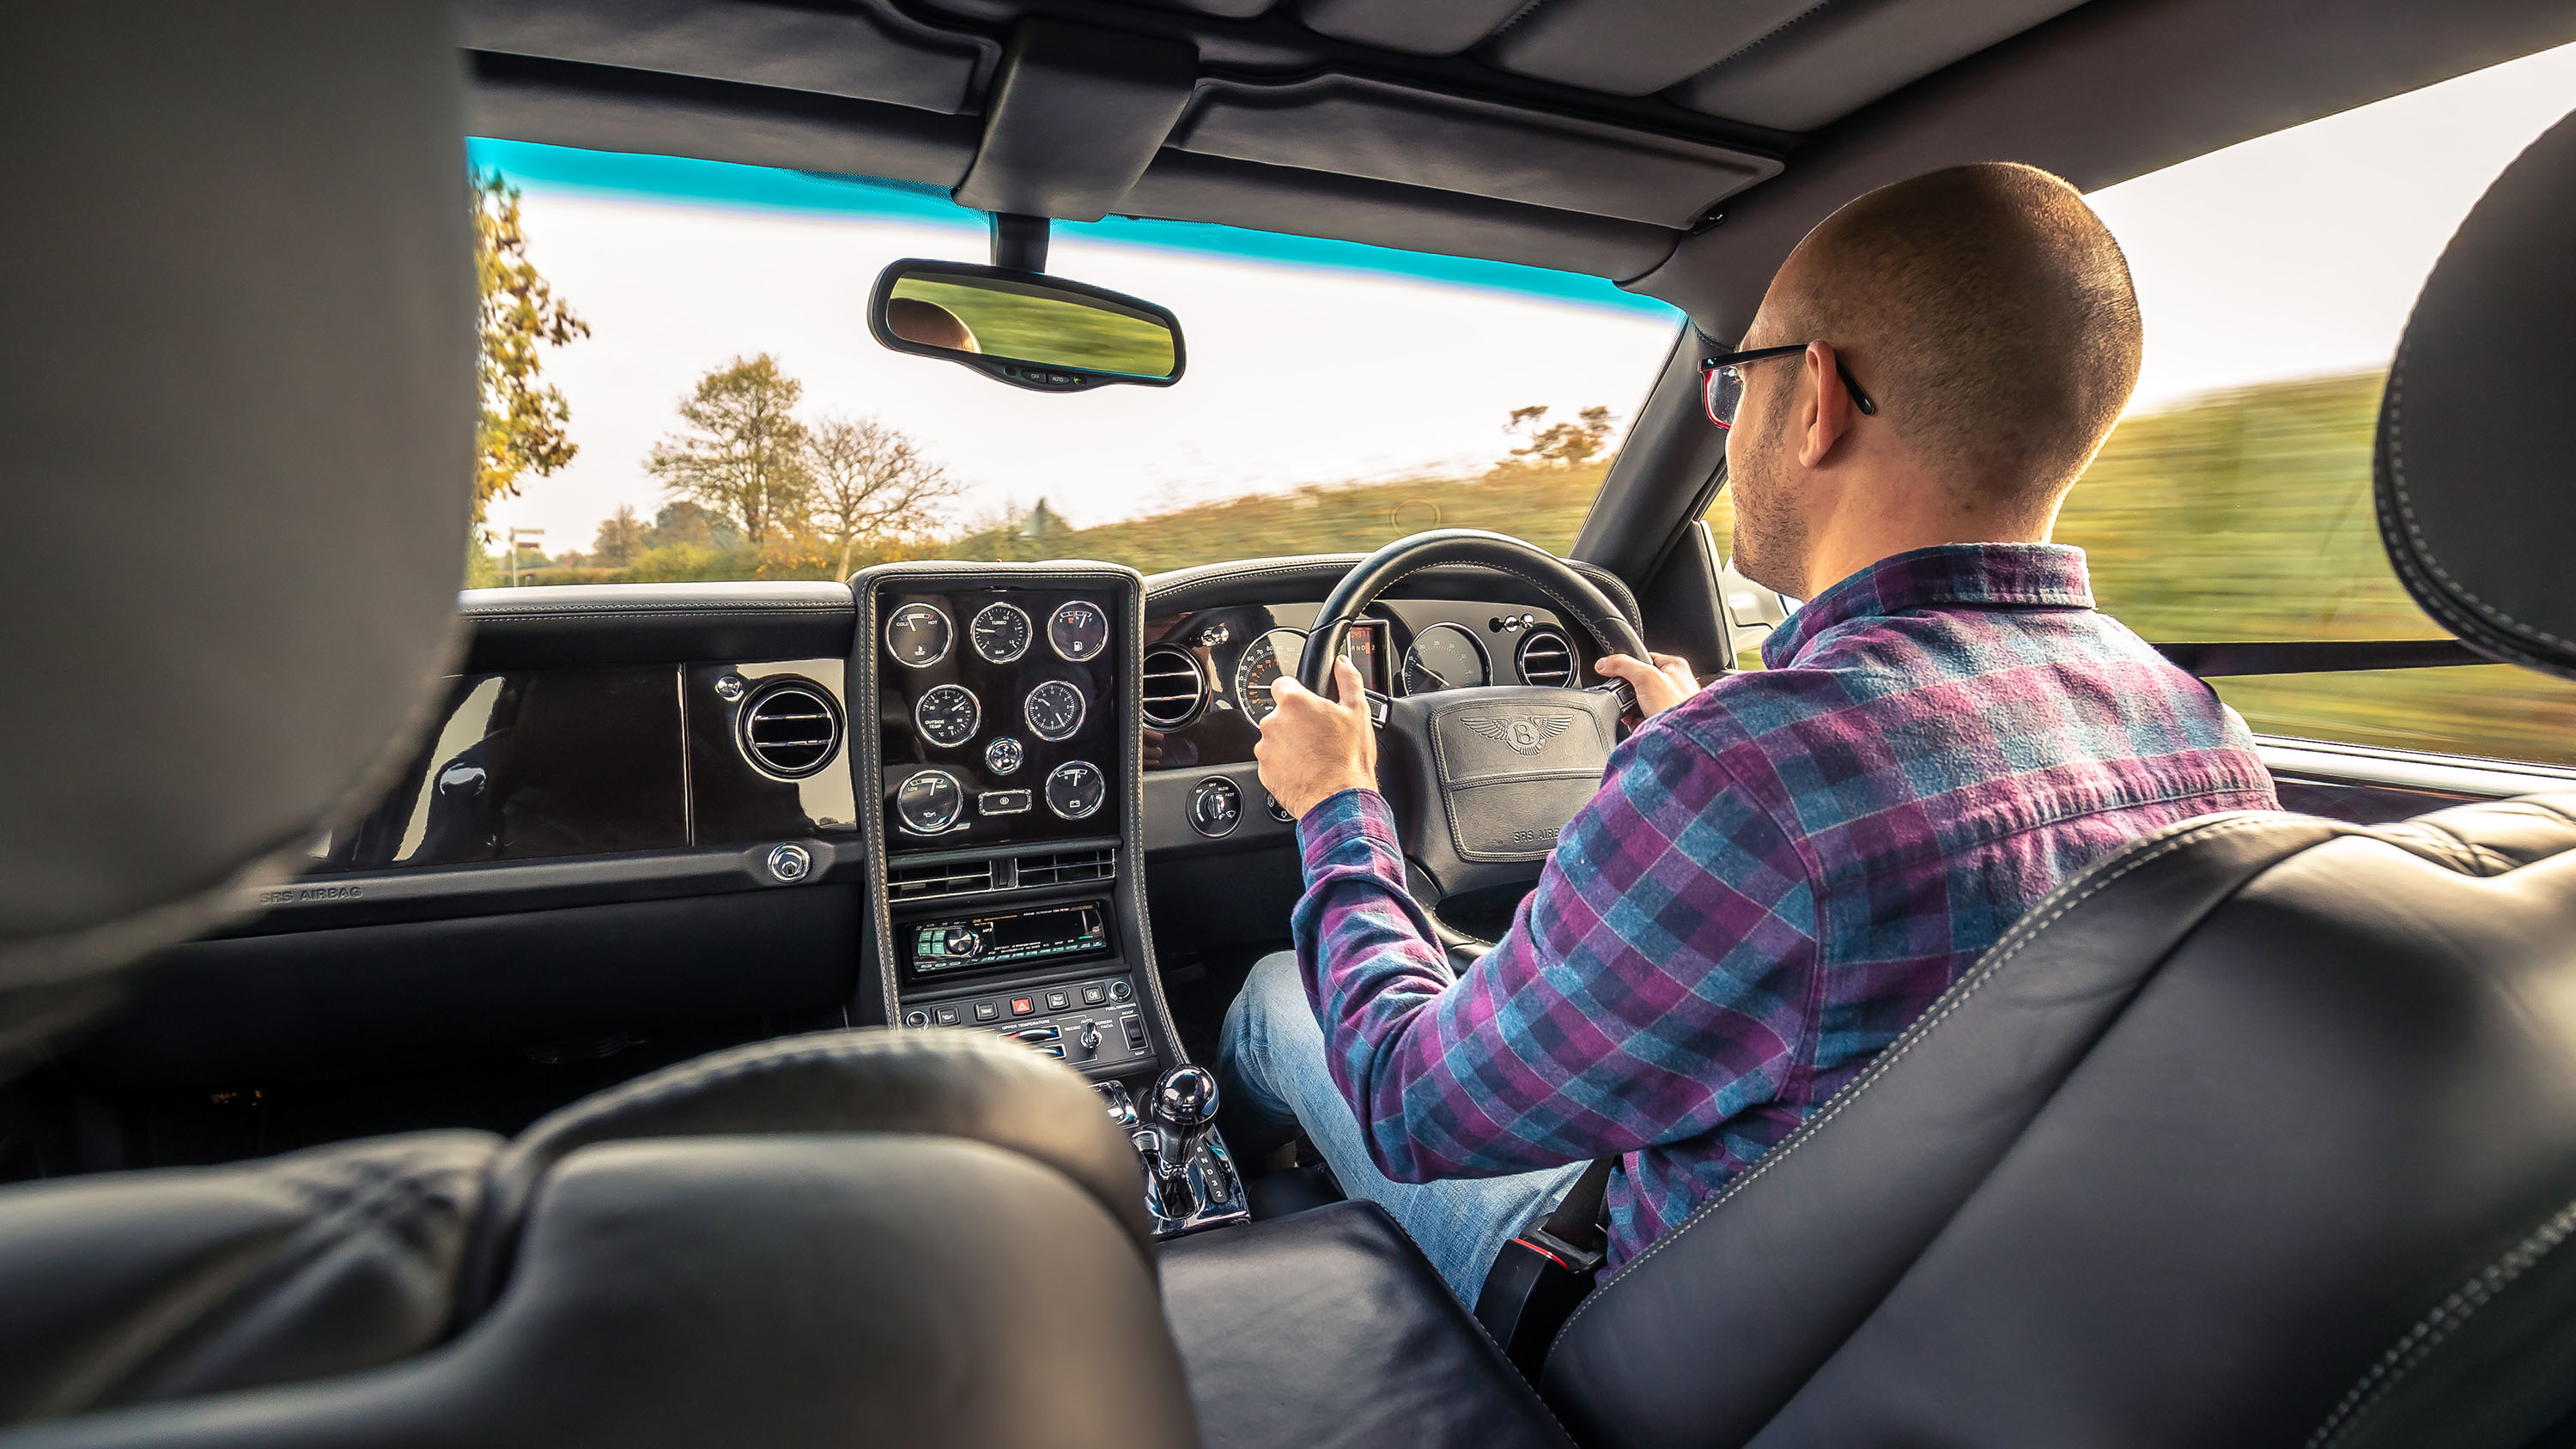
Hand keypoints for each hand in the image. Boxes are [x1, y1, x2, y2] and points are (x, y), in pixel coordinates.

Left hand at [1255, 656, 1377, 818]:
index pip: (1283, 684)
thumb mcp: (1358, 712)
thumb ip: (1348, 680)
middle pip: (1280, 714)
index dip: (1298, 693)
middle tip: (1318, 736)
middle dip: (1296, 722)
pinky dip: (1285, 765)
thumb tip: (1342, 663)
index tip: (1308, 704)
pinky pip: (1273, 762)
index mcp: (1293, 702)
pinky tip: (1306, 770)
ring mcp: (1265, 748)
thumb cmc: (1348, 759)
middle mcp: (1272, 722)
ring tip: (1314, 756)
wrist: (1339, 801)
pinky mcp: (1264, 771)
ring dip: (1290, 744)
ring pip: (1275, 739)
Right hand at [1595, 652, 1699, 717]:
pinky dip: (1638, 722)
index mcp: (1674, 666)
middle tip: (1630, 700)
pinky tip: (1642, 724)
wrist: (1684, 739)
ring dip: (1632, 711)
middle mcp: (1674, 683)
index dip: (1628, 667)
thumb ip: (1623, 665)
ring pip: (1639, 702)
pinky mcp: (1665, 719)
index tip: (1617, 675)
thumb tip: (1603, 663)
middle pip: (1638, 682)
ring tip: (1637, 714)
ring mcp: (1670, 702)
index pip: (1643, 658)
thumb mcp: (1646, 677)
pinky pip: (1643, 717)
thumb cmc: (1678, 707)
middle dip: (1628, 695)